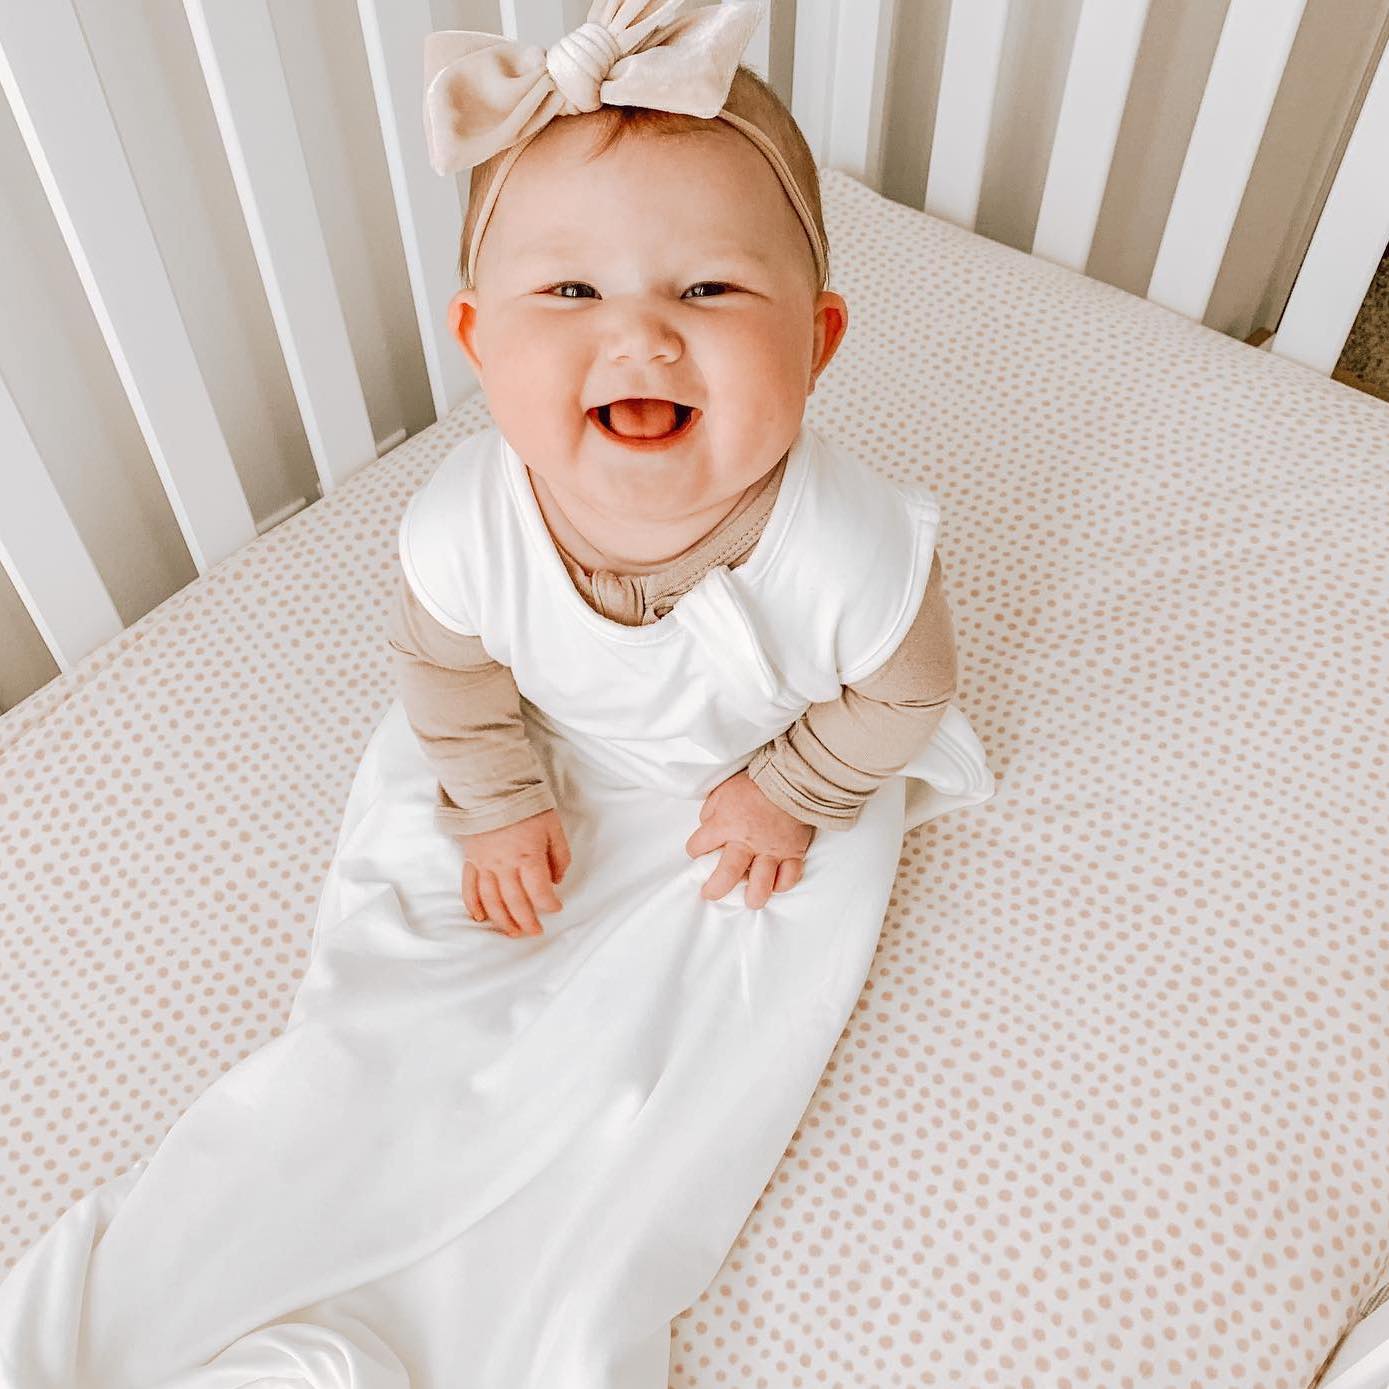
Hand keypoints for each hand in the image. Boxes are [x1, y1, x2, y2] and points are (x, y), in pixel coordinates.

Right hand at [458, 807, 570, 937]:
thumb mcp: (553, 827)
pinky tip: (480, 918)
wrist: (492, 788)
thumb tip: (556, 880)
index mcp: (528, 857)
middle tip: (535, 932)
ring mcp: (485, 865)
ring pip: (492, 901)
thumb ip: (559, 856)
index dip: (549, 905)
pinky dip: (473, 905)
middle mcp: (505, 866)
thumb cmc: (526, 806)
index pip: (540, 893)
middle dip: (527, 921)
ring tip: (513, 932)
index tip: (556, 907)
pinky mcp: (471, 860)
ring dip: (502, 921)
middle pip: (515, 903)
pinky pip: (469, 888)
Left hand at [684, 770, 814, 908]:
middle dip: (715, 889)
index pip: (699, 845)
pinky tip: (776, 886)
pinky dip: (783, 884)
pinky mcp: (793, 852)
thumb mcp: (722, 790)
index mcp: (725, 825)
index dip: (695, 849)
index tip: (697, 851)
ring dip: (754, 897)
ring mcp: (771, 850)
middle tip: (711, 894)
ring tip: (750, 901)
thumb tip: (707, 826)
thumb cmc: (754, 783)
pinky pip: (790, 876)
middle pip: (727, 874)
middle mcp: (746, 842)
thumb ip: (711, 811)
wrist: (790, 778)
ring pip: (762, 883)